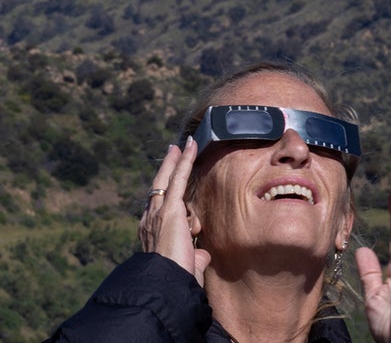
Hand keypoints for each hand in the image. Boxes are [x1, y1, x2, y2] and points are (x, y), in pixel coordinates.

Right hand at [138, 136, 210, 285]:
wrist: (165, 283)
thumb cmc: (175, 280)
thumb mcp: (187, 266)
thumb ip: (194, 257)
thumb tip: (201, 255)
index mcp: (152, 234)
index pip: (160, 209)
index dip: (166, 195)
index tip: (171, 185)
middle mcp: (150, 220)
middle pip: (158, 189)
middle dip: (166, 170)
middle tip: (172, 153)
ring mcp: (158, 213)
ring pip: (167, 180)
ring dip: (176, 161)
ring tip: (183, 146)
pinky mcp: (170, 209)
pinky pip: (178, 179)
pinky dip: (184, 162)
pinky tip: (190, 147)